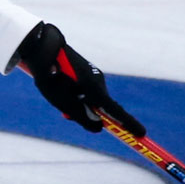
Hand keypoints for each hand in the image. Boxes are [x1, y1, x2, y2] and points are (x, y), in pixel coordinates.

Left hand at [16, 23, 144, 136]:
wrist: (43, 49)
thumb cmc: (51, 78)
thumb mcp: (64, 104)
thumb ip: (83, 118)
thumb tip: (99, 128)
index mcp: (94, 90)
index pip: (116, 111)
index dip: (129, 124)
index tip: (141, 134)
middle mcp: (98, 81)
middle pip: (100, 107)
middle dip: (87, 113)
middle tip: (67, 112)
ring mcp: (94, 74)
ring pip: (91, 98)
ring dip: (78, 102)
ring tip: (57, 92)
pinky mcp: (88, 71)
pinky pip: (86, 89)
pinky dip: (75, 93)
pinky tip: (59, 85)